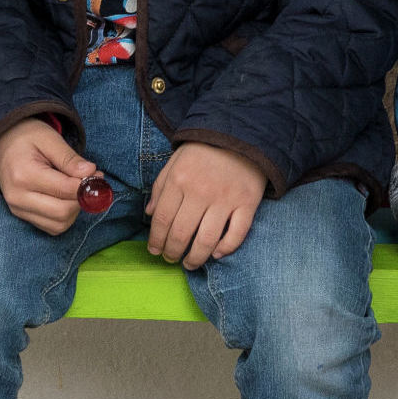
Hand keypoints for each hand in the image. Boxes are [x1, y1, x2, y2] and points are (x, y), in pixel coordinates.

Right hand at [0, 117, 96, 235]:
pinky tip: (66, 198)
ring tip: (76, 189)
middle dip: (82, 199)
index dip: (87, 184)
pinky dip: (65, 217)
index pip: (65, 190)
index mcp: (24, 175)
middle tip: (90, 182)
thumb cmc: (26, 138)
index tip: (96, 173)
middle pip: (63, 212)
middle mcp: (18, 197)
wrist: (0, 144)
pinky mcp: (22, 215)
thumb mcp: (49, 139)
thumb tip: (91, 174)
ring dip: (75, 210)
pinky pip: (52, 227)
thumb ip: (70, 158)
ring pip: (59, 224)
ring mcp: (18, 209)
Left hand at [146, 142, 263, 269]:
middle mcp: (201, 192)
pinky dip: (225, 249)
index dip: (156, 240)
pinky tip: (215, 254)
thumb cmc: (204, 151)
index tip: (154, 251)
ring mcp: (226, 199)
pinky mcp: (247, 203)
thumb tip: (150, 214)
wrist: (241, 135)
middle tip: (170, 259)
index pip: (162, 220)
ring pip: (206, 240)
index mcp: (179, 180)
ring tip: (189, 264)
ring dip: (195, 258)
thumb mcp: (175, 161)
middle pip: (181, 233)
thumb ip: (160, 187)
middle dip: (172, 252)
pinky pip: (236, 234)